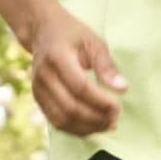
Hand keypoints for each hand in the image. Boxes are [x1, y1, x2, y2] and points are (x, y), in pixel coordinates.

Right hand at [28, 7, 126, 135]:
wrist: (41, 30)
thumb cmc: (71, 34)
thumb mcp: (93, 42)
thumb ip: (107, 66)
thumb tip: (122, 89)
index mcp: (57, 58)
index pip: (80, 88)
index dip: (100, 101)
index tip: (118, 106)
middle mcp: (43, 76)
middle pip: (70, 108)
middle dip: (96, 118)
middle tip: (115, 119)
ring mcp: (38, 89)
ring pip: (62, 120)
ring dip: (87, 128)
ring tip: (107, 125)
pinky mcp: (38, 99)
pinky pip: (56, 122)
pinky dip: (76, 129)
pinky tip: (93, 126)